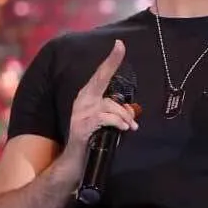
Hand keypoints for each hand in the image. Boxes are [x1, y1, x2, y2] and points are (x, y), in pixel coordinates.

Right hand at [65, 40, 138, 163]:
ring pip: (110, 105)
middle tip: (121, 48)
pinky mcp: (83, 126)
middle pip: (100, 78)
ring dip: (125, 117)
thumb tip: (131, 112)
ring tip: (130, 127)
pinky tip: (123, 130)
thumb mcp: (105, 122)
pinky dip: (118, 124)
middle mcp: (82, 101)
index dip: (110, 60)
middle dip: (111, 62)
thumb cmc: (93, 139)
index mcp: (87, 97)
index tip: (120, 44)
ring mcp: (81, 113)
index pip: (99, 75)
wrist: (77, 162)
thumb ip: (115, 112)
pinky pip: (107, 119)